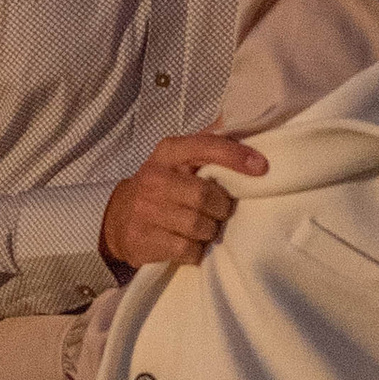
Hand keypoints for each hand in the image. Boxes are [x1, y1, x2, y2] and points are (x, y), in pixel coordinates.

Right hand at [100, 129, 267, 271]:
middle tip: (218, 212)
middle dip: (221, 208)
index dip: (235, 156)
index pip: (205, 146)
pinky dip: (196, 251)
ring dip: (209, 231)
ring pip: (200, 226)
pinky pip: (188, 250)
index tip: (261, 167)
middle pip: (206, 196)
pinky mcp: (143, 240)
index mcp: (167, 153)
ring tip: (202, 228)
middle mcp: (154, 178)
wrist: (116, 219)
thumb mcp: (177, 161)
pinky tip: (189, 244)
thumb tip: (248, 128)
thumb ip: (208, 147)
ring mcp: (145, 210)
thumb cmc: (160, 188)